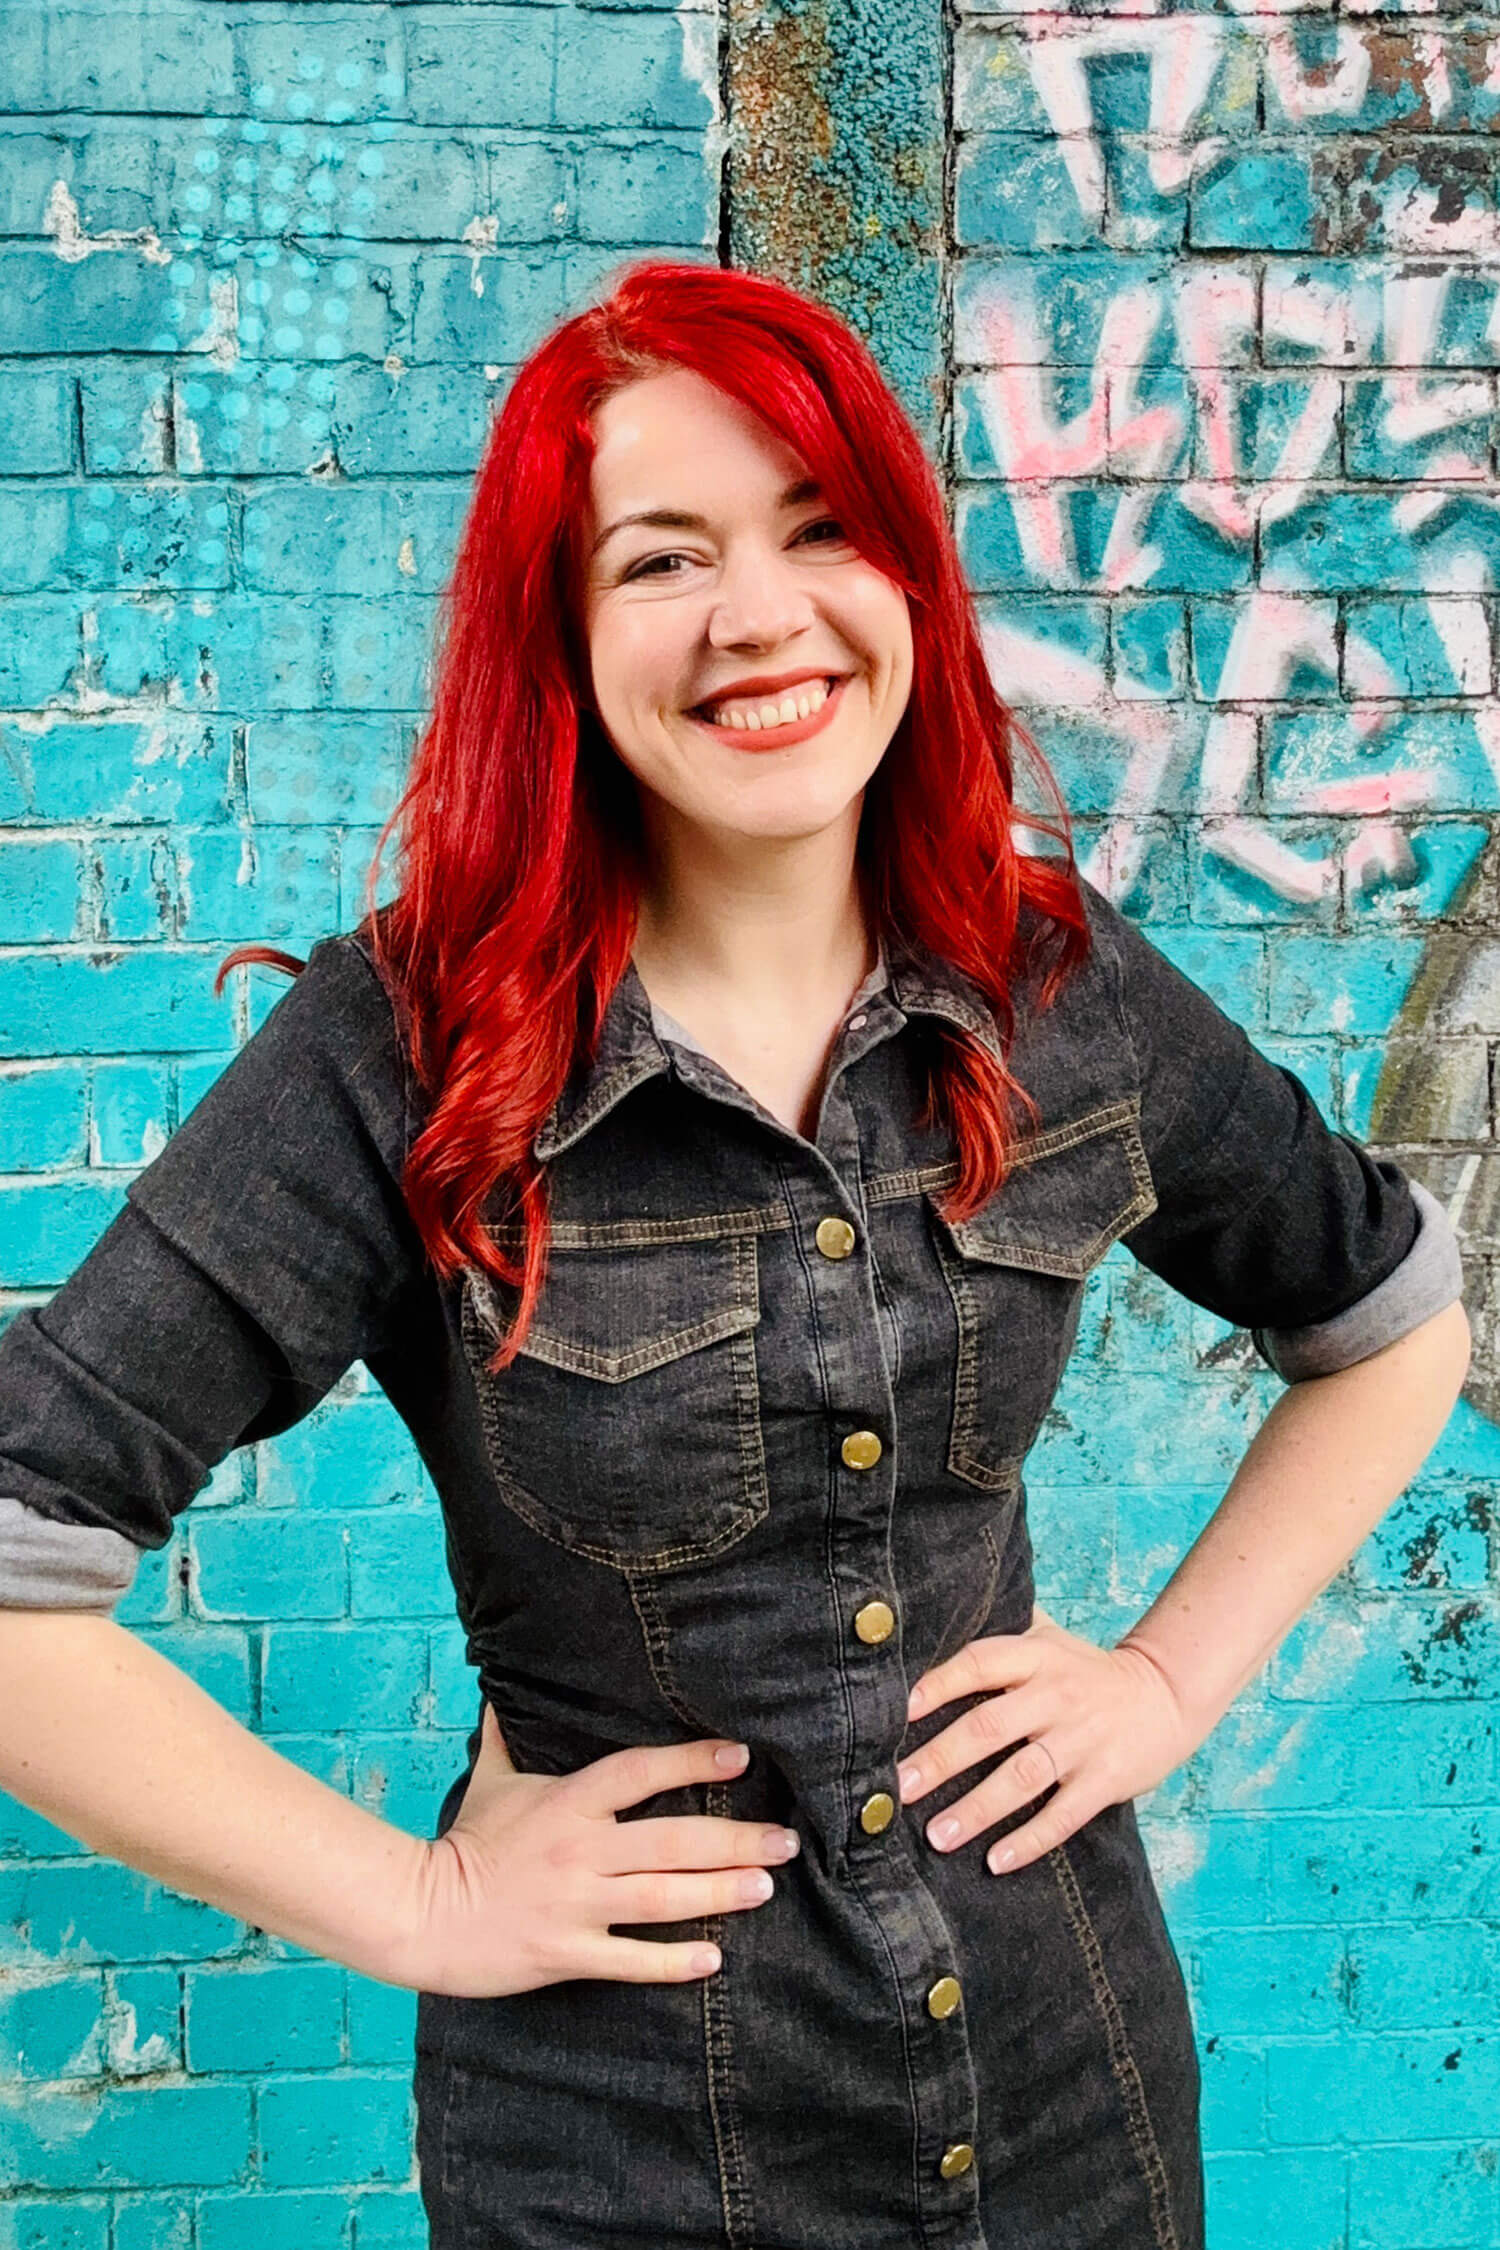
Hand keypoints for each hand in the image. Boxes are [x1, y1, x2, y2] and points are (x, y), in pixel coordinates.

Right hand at [403, 1704, 800, 1996]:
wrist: (423, 1914)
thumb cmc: (464, 1844)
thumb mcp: (491, 1782)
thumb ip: (506, 1736)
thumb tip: (501, 1692)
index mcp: (567, 1803)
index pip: (639, 1772)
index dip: (692, 1762)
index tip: (740, 1757)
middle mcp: (580, 1851)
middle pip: (671, 1842)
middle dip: (735, 1840)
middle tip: (784, 1841)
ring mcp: (576, 1905)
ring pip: (663, 1898)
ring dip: (720, 1893)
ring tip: (765, 1886)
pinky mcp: (567, 1954)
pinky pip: (631, 1959)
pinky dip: (673, 1961)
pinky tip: (712, 1959)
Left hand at [896, 1605, 1197, 1874]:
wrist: (1165, 1693)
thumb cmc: (1086, 1671)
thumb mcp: (1049, 1639)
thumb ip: (1000, 1632)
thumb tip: (931, 1622)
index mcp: (1036, 1657)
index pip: (979, 1664)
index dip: (938, 1685)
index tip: (899, 1711)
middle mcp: (1056, 1695)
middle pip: (989, 1726)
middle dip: (940, 1759)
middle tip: (899, 1787)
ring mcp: (1082, 1738)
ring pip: (1021, 1777)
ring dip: (977, 1808)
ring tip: (938, 1835)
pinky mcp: (1106, 1778)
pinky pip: (1063, 1814)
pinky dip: (1030, 1839)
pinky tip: (996, 1860)